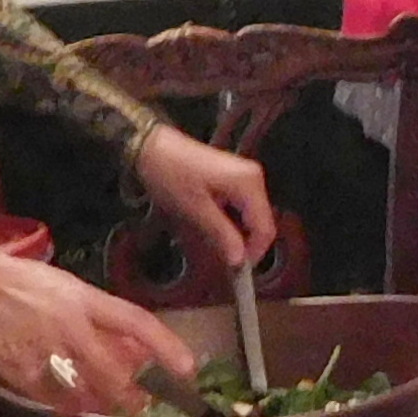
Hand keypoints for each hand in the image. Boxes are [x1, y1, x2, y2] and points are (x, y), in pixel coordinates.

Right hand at [0, 250, 194, 416]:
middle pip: (113, 372)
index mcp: (84, 299)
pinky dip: (68, 406)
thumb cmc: (25, 284)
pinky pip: (54, 400)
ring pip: (85, 392)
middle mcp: (68, 325)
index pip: (136, 322)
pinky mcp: (19, 371)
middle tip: (140, 402)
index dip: (166, 346)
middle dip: (131, 395)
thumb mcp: (71, 289)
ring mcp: (43, 350)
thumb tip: (136, 350)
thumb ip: (103, 319)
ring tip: (104, 403)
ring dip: (100, 403)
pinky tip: (71, 405)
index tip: (188, 369)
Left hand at [133, 123, 274, 272]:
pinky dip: (232, 220)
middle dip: (246, 243)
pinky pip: (242, 206)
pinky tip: (214, 225)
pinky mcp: (234, 176)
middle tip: (223, 258)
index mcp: (249, 184)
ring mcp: (245, 175)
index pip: (265, 228)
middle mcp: (254, 178)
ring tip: (215, 243)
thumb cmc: (172, 176)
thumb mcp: (196, 210)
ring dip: (238, 233)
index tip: (236, 270)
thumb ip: (222, 235)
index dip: (255, 252)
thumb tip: (240, 261)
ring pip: (252, 216)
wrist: (151, 147)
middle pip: (261, 222)